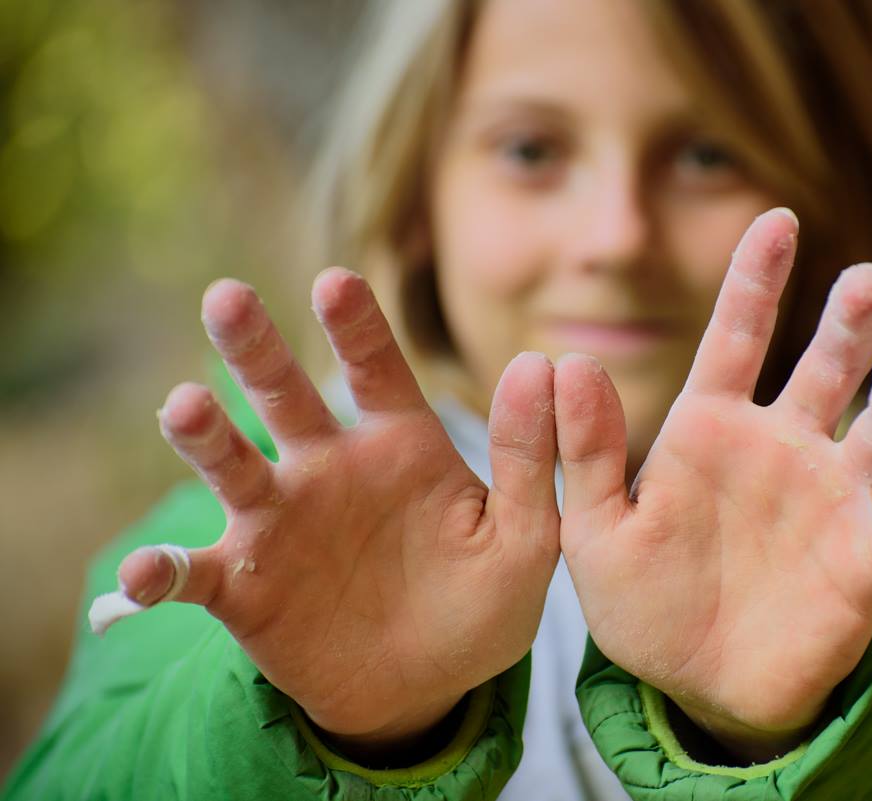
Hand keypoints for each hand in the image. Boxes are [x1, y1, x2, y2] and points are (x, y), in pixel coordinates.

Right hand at [116, 268, 559, 756]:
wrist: (427, 687)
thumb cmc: (479, 603)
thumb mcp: (525, 539)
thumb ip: (529, 460)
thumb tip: (539, 366)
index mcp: (399, 446)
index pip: (377, 370)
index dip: (356, 326)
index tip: (334, 284)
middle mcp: (329, 469)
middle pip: (284, 394)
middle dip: (256, 347)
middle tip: (227, 298)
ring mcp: (279, 524)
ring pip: (230, 465)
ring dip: (204, 435)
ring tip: (184, 405)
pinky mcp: (242, 587)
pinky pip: (193, 574)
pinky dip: (162, 574)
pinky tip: (145, 575)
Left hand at [554, 209, 871, 762]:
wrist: (695, 684)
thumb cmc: (642, 600)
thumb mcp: (594, 531)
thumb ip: (585, 454)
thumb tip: (566, 362)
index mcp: (711, 429)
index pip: (736, 337)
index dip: (756, 280)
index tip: (778, 219)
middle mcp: (782, 449)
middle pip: (823, 369)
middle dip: (847, 323)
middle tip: (866, 280)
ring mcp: (831, 501)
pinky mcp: (866, 566)